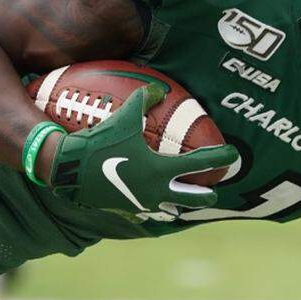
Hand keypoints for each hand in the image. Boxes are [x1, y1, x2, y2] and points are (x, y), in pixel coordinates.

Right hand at [49, 84, 237, 214]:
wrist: (68, 169)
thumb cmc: (99, 141)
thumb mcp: (124, 116)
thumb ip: (143, 99)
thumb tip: (158, 89)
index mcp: (160, 170)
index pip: (200, 164)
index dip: (219, 157)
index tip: (232, 154)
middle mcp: (156, 190)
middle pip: (193, 198)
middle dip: (207, 195)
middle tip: (215, 191)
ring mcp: (142, 203)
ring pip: (171, 208)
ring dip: (181, 203)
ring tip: (186, 199)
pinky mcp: (126, 209)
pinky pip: (148, 210)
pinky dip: (156, 207)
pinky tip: (156, 203)